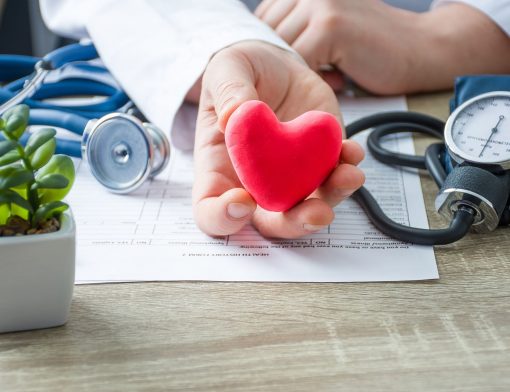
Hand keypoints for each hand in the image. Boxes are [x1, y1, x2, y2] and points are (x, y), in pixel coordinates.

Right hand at [193, 41, 364, 237]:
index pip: (211, 211)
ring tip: (348, 175)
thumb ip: (227, 90)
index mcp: (220, 170)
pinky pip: (336, 177)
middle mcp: (256, 183)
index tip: (242, 201)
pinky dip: (347, 169)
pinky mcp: (319, 161)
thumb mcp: (226, 69)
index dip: (224, 218)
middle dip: (296, 224)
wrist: (276, 65)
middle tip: (316, 212)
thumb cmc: (241, 73)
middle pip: (271, 223)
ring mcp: (290, 177)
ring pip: (310, 206)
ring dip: (333, 198)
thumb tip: (233, 116)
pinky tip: (351, 150)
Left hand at [256, 0, 509, 93]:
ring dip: (301, 71)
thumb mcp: (329, 31)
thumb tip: (262, 50)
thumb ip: (299, 31)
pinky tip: (341, 77)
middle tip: (315, 75)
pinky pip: (300, 62)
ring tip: (332, 74)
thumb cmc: (371, 48)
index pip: (264, 20)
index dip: (275, 50)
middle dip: (285, 62)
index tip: (296, 67)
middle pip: (268, 36)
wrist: (420, 49)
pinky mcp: (330, 26)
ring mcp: (320, 4)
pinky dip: (315, 78)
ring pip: (282, 50)